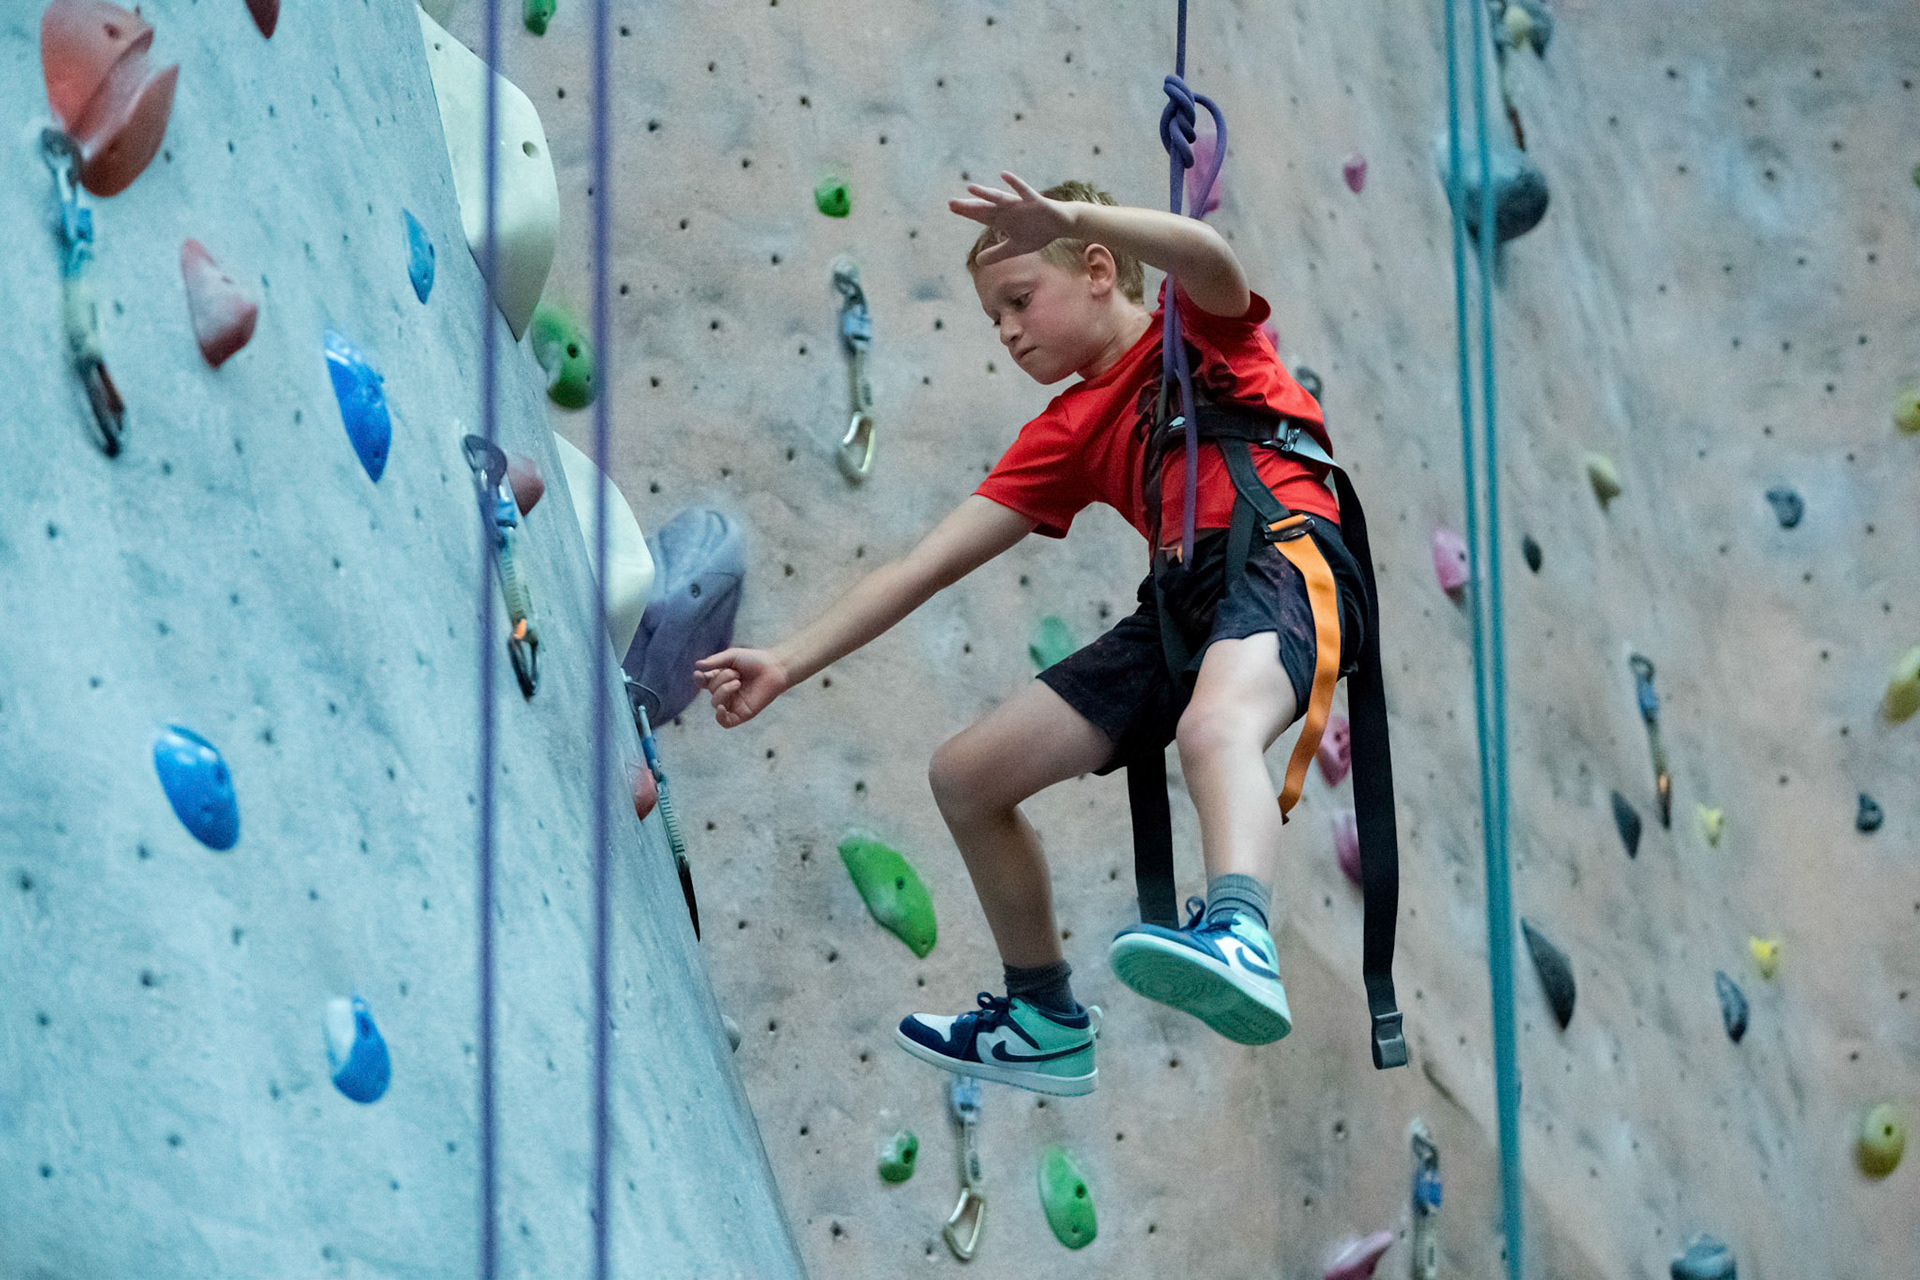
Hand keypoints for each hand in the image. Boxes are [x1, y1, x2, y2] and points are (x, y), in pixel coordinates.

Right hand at [692, 647, 791, 727]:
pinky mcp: (742, 714)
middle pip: (711, 690)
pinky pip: (725, 722)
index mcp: (720, 679)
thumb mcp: (732, 656)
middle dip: (721, 679)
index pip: (703, 682)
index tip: (699, 673)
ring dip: (723, 690)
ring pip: (716, 703)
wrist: (775, 668)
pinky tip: (721, 708)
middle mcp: (725, 692)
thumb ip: (714, 661)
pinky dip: (720, 717)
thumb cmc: (755, 661)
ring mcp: (733, 704)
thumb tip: (697, 667)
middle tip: (736, 673)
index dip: (699, 678)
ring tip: (738, 681)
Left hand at [949, 172, 1075, 266]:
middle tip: (951, 203)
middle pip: (986, 208)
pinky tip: (1004, 176)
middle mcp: (1009, 210)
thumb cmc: (1038, 232)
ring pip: (1001, 198)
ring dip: (986, 194)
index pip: (982, 216)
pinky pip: (1024, 191)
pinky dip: (1015, 184)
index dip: (967, 213)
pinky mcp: (1036, 201)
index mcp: (1004, 220)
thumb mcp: (1016, 248)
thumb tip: (977, 262)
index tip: (951, 208)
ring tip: (970, 189)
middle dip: (970, 206)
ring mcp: (1021, 204)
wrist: (1062, 224)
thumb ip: (997, 253)